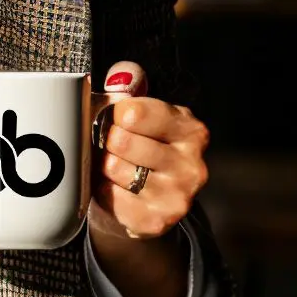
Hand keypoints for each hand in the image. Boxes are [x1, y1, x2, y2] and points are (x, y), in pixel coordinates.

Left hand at [88, 60, 208, 241]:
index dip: (114, 114)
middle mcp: (193, 164)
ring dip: (103, 167)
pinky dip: (104, 192)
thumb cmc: (137, 149)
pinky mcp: (158, 221)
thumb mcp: (138, 112)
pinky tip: (114, 189)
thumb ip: (129, 87)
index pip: (135, 111)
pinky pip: (111, 197)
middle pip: (122, 140)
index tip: (116, 119)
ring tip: (112, 168)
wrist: (140, 203)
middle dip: (107, 142)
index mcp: (192, 130)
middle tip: (112, 147)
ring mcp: (179, 196)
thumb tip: (123, 75)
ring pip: (115, 169)